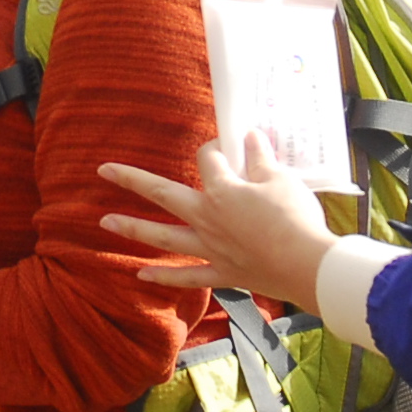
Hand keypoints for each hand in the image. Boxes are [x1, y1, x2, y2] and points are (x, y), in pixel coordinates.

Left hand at [97, 134, 341, 305]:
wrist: (307, 265)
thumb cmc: (295, 218)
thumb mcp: (280, 178)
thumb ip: (260, 157)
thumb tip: (250, 134)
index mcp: (222, 190)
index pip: (208, 159)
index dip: (216, 147)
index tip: (232, 145)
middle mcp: (207, 218)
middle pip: (163, 194)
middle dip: (132, 180)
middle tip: (103, 171)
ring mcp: (211, 248)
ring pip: (164, 237)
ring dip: (133, 228)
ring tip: (105, 222)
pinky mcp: (223, 273)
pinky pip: (188, 276)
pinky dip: (164, 277)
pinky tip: (140, 274)